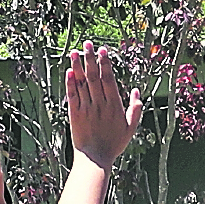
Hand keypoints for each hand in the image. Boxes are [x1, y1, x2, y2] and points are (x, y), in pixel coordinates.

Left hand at [64, 48, 142, 170]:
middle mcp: (99, 104)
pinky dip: (70, 83)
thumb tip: (136, 92)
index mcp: (114, 105)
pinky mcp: (74, 115)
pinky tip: (68, 72)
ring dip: (78, 67)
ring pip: (81, 84)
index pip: (108, 79)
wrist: (95, 160)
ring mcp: (86, 109)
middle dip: (91, 59)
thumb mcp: (130, 128)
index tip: (103, 51)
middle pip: (94, 77)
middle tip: (88, 44)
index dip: (105, 64)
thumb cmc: (113, 144)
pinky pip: (72, 96)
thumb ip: (135, 109)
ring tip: (75, 52)